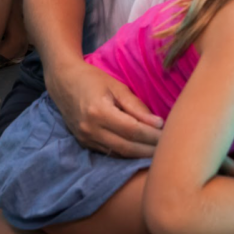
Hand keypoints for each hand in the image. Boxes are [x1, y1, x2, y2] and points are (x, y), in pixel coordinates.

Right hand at [47, 60, 163, 157]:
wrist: (63, 81)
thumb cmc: (92, 78)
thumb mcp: (116, 86)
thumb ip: (136, 106)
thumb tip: (158, 123)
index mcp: (99, 111)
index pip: (132, 130)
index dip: (152, 135)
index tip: (169, 133)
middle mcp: (90, 129)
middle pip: (127, 147)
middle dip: (150, 150)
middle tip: (169, 148)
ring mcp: (86, 138)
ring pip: (119, 153)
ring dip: (140, 155)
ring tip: (159, 153)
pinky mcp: (84, 143)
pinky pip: (110, 152)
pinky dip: (127, 153)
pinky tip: (140, 151)